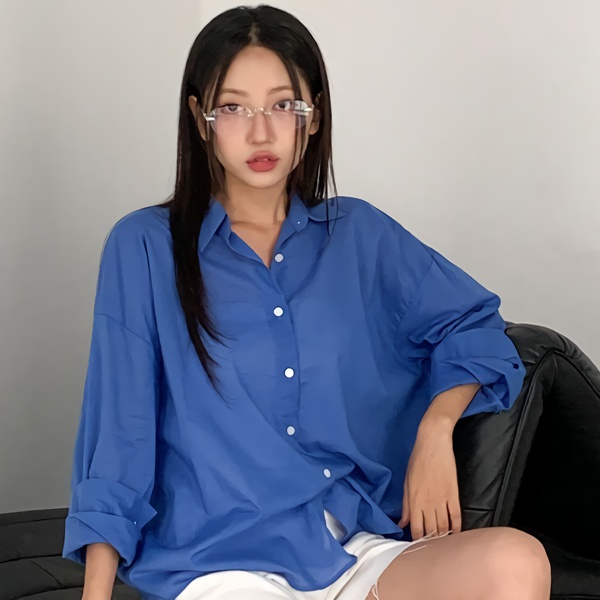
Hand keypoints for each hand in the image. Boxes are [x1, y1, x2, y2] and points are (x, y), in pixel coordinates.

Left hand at [398, 420, 461, 539]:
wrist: (433, 443)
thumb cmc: (417, 460)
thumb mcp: (406, 481)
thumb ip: (405, 504)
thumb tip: (401, 523)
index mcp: (414, 500)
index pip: (416, 529)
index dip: (417, 541)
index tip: (418, 547)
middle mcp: (428, 503)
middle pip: (431, 531)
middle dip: (431, 542)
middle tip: (431, 549)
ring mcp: (442, 500)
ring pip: (444, 526)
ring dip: (443, 537)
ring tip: (443, 545)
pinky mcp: (454, 494)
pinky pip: (456, 516)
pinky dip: (456, 528)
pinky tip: (456, 535)